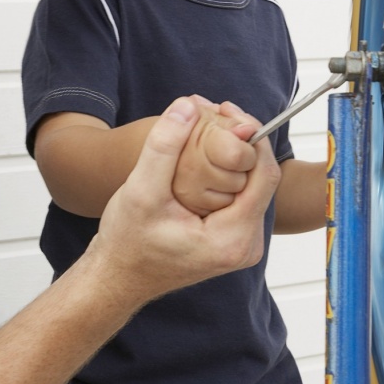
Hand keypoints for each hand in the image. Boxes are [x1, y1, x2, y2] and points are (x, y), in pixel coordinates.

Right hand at [92, 97, 280, 311]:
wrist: (118, 277)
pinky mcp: (233, 241)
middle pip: (262, 180)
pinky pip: (241, 197)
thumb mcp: (141, 191)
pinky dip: (228, 173)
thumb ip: (164, 147)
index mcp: (232, 239)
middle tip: (217, 114)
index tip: (228, 111)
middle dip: (243, 143)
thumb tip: (187, 106)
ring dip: (236, 156)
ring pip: (253, 187)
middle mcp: (246, 246)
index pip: (265, 175)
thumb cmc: (127, 242)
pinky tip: (207, 157)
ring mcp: (242, 245)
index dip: (252, 136)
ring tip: (209, 131)